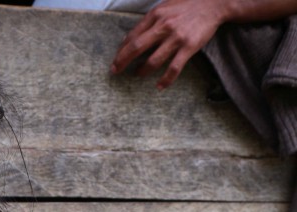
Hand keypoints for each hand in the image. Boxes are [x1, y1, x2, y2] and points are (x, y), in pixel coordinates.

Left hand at [111, 0, 225, 89]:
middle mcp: (163, 26)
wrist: (214, 2)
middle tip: (115, 72)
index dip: (121, 50)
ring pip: (153, 61)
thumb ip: (150, 21)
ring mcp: (176, 37)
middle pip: (136, 47)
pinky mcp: (188, 47)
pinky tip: (159, 86)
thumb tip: (131, 37)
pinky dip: (165, 80)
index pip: (132, 35)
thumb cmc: (187, 4)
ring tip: (138, 74)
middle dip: (122, 61)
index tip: (115, 60)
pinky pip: (173, 68)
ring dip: (142, 71)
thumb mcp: (165, 6)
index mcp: (156, 15)